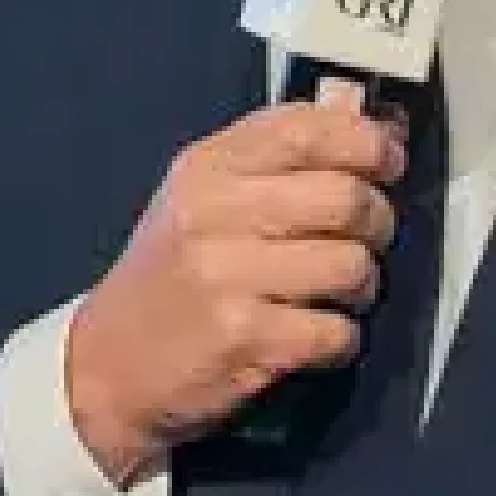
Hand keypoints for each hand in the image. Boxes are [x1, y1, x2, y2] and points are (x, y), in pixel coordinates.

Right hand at [59, 99, 414, 481]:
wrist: (108, 366)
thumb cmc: (172, 277)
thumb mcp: (203, 199)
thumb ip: (278, 162)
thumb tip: (378, 130)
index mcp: (207, 168)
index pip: (306, 128)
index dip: (366, 141)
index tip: (388, 161)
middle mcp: (213, 214)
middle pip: (345, 197)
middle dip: (377, 222)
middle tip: (367, 240)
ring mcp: (226, 276)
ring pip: (350, 265)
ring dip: (363, 287)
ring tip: (337, 295)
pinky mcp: (244, 338)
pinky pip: (336, 331)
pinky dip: (341, 340)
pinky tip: (314, 338)